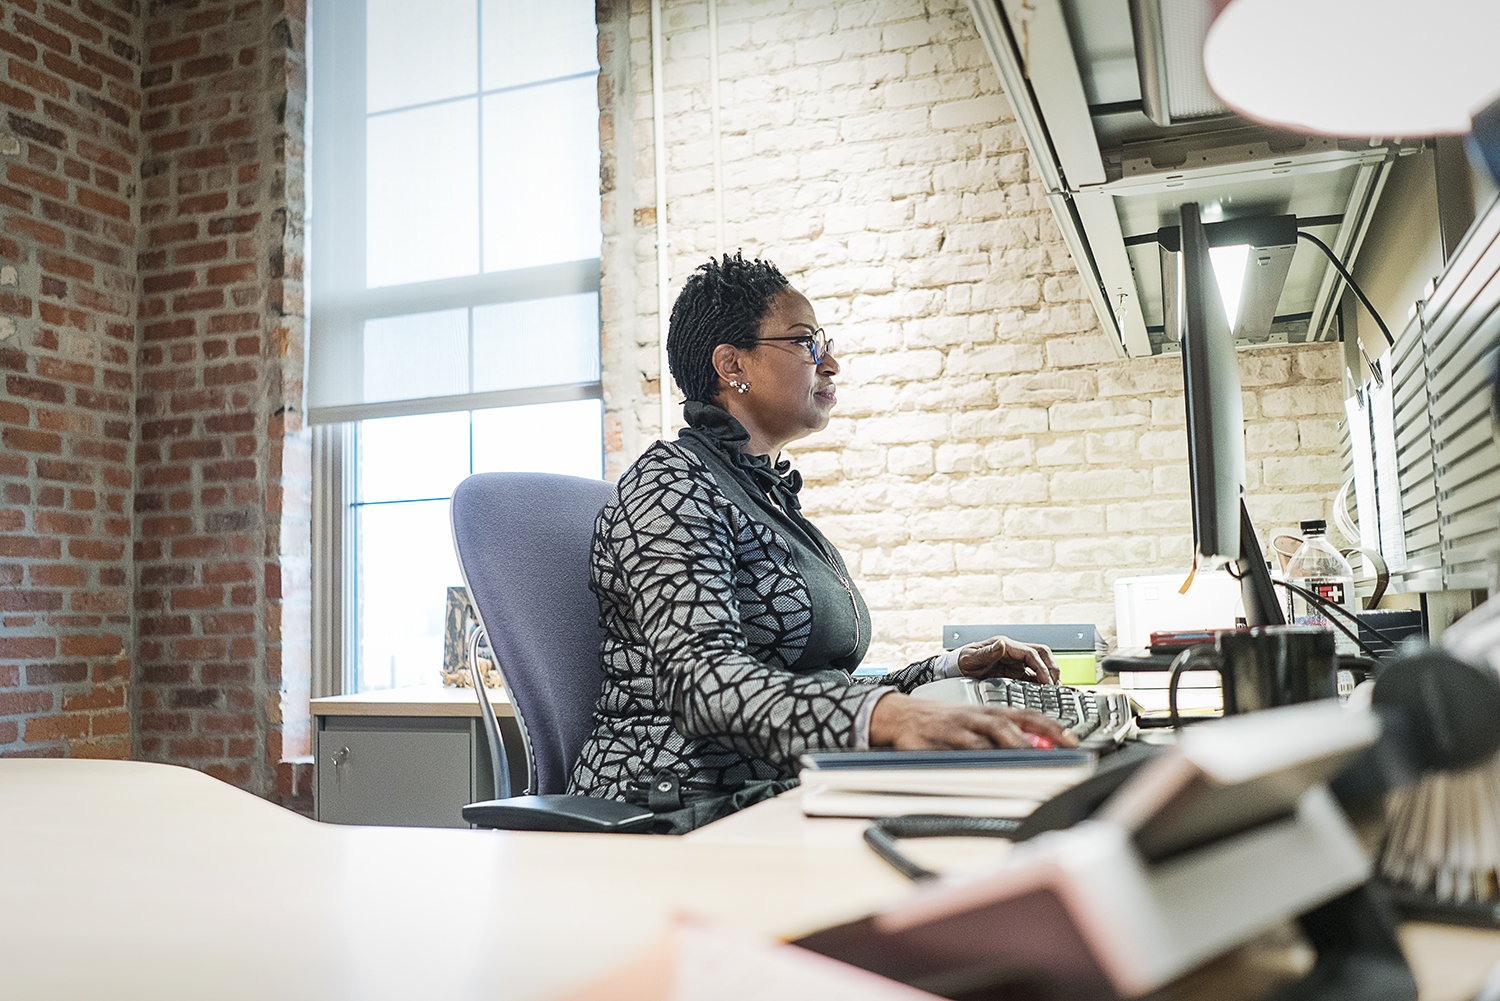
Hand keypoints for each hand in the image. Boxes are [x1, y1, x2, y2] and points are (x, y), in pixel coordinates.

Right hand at [868, 693, 1076, 750]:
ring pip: (982, 743)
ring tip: (1023, 767)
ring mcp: (956, 732)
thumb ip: (1008, 733)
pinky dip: (972, 766)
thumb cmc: (947, 720)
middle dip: (1028, 742)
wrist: (903, 715)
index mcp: (990, 710)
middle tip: (1049, 756)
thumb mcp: (979, 720)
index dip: (1051, 726)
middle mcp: (976, 718)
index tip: (1071, 740)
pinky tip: (985, 775)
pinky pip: (957, 758)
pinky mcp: (937, 746)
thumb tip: (1042, 748)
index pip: (1027, 714)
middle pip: (1005, 726)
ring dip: (1003, 754)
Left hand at [956, 635, 1060, 684]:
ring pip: (1041, 665)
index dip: (1041, 667)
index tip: (1046, 681)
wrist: (956, 669)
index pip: (1031, 653)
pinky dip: (1042, 683)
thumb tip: (1001, 645)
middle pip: (1042, 655)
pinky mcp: (1015, 673)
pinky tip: (1045, 693)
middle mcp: (1014, 652)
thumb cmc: (962, 661)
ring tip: (1055, 690)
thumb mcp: (971, 658)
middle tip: (1056, 685)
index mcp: (1006, 645)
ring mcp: (1016, 662)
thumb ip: (986, 652)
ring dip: (1049, 676)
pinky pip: (1033, 676)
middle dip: (1052, 668)